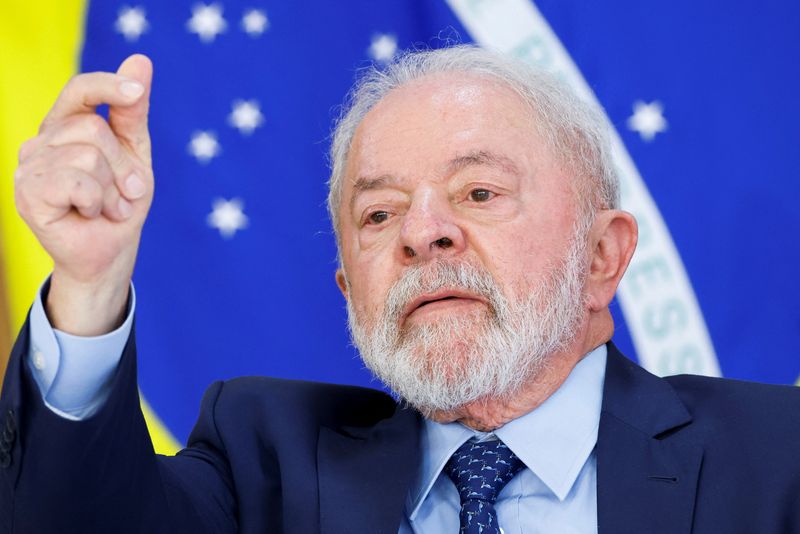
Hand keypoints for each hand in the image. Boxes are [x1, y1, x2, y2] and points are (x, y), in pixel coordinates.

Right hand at [14, 55, 153, 334]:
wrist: (110, 252)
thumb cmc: (121, 203)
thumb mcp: (135, 154)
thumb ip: (132, 110)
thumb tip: (140, 59)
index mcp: (66, 126)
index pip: (79, 90)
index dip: (108, 86)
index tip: (136, 92)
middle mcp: (42, 141)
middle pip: (94, 130)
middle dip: (124, 166)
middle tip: (125, 194)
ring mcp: (29, 166)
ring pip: (88, 157)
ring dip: (113, 190)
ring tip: (108, 207)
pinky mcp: (27, 193)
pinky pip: (77, 182)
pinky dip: (98, 202)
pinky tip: (90, 214)